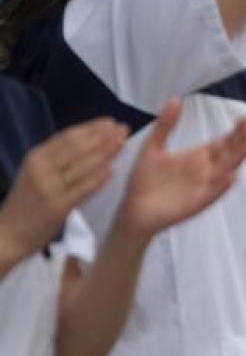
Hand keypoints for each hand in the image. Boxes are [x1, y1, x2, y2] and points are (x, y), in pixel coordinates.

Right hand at [0, 118, 126, 262]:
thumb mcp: (36, 172)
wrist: (8, 233)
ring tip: (122, 144)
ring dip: (106, 153)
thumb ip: (58, 158)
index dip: (92, 127)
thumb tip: (89, 140)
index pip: (68, 136)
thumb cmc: (27, 201)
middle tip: (124, 129)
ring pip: (83, 165)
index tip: (112, 122)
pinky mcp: (58, 207)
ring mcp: (49, 188)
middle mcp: (41, 169)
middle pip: (78, 147)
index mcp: (36, 157)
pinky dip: (99, 179)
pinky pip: (83, 189)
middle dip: (103, 136)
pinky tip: (112, 171)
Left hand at [116, 99, 245, 238]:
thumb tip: (175, 99)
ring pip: (226, 171)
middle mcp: (205, 172)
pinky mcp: (195, 204)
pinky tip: (232, 176)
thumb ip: (165, 124)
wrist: (133, 210)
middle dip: (242, 141)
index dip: (236, 132)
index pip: (223, 142)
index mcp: (197, 157)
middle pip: (229, 154)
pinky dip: (222, 187)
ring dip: (239, 159)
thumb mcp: (153, 146)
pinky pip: (211, 194)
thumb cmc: (144, 180)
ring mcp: (202, 188)